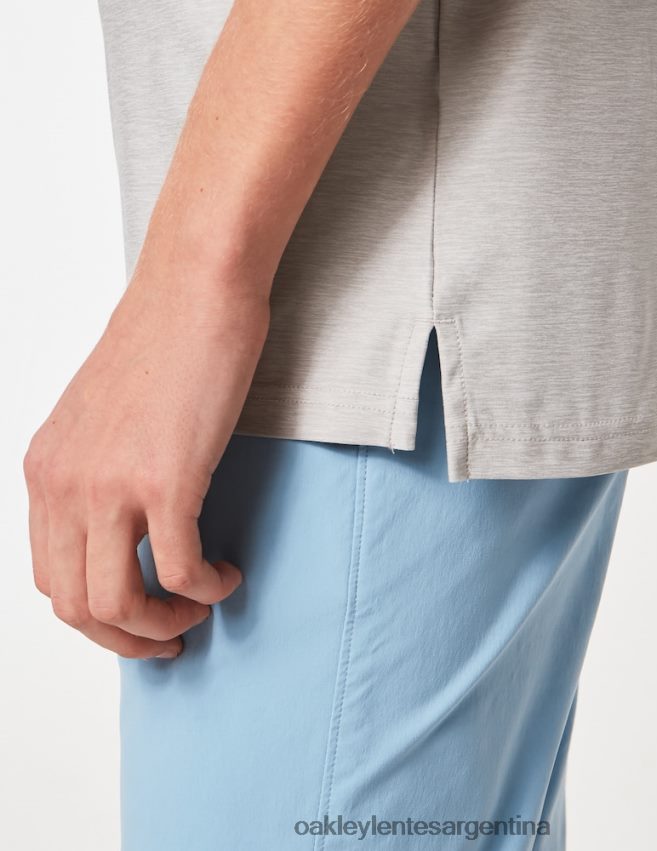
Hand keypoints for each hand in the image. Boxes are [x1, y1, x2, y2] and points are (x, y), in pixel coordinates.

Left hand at [23, 263, 269, 659]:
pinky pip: (180, 569)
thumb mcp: (107, 417)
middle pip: (75, 603)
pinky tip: (228, 574)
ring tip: (200, 609)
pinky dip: (205, 588)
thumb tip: (132, 520)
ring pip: (117, 602)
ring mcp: (111, 482)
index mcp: (46, 469)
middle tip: (171, 638)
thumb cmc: (165, 342)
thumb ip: (102, 471)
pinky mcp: (166, 478)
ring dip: (161, 625)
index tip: (139, 617)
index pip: (50, 576)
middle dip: (125, 638)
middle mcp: (65, 483)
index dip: (97, 615)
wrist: (194, 289)